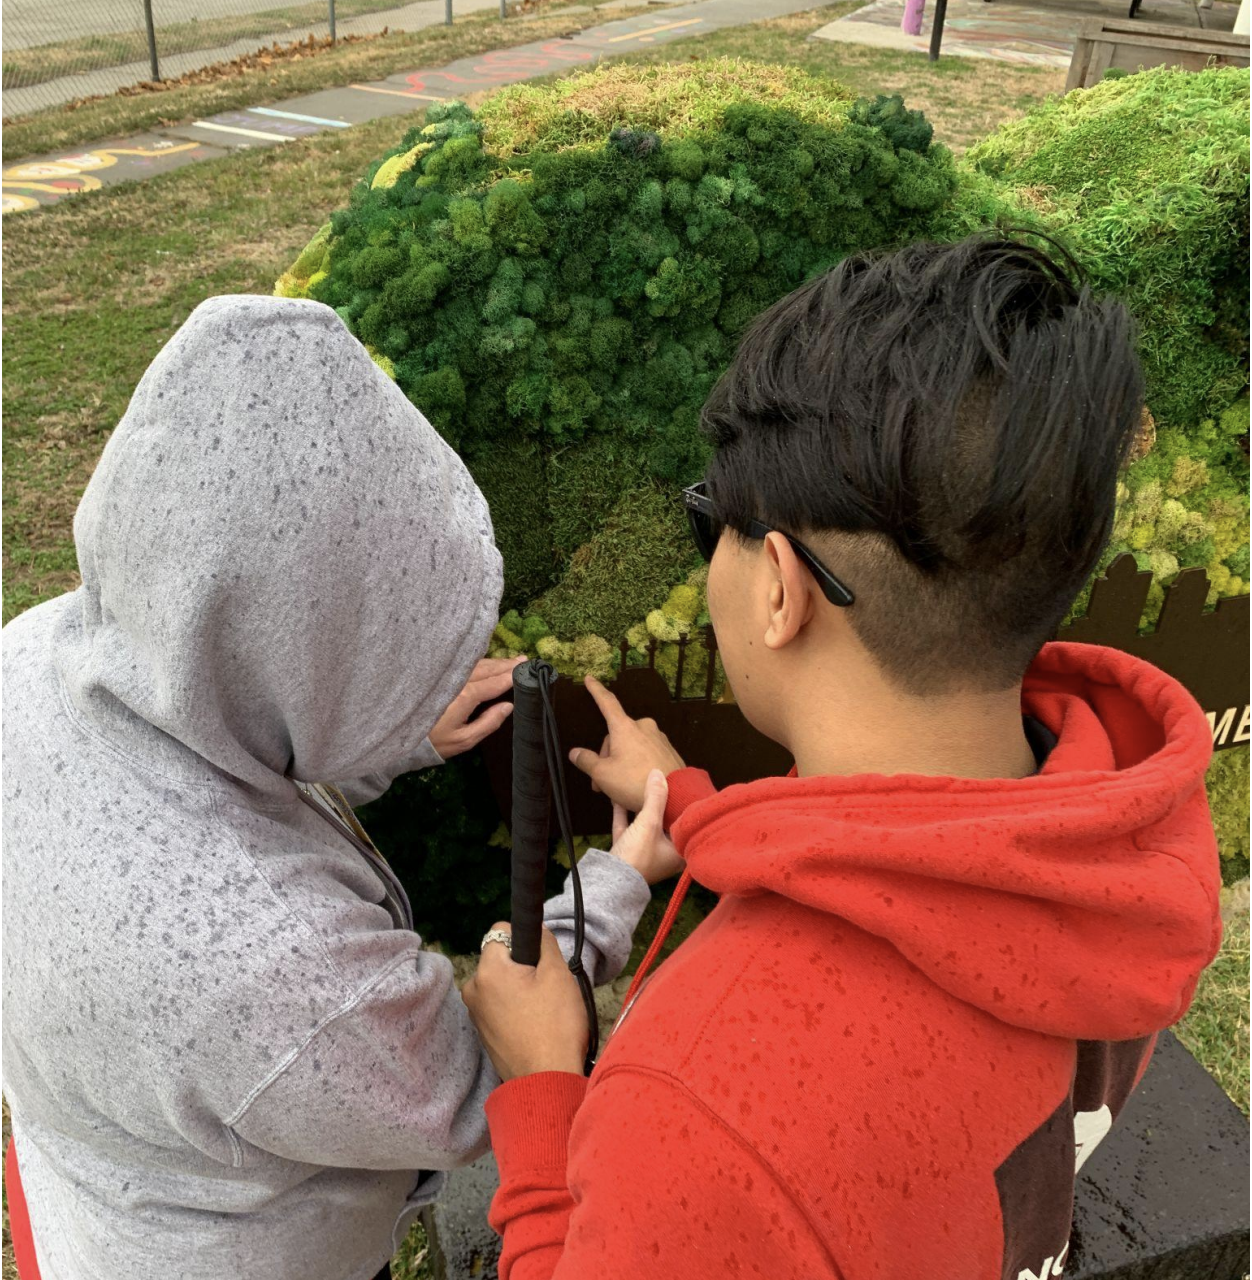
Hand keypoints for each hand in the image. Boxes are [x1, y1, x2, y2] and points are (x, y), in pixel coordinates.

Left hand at [429, 656, 524, 759]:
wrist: (403, 736)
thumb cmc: (436, 741)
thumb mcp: (464, 739)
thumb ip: (488, 723)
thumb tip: (508, 706)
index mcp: (465, 696)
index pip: (494, 683)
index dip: (510, 677)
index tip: (526, 670)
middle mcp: (457, 681)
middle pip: (487, 669)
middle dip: (506, 665)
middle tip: (524, 660)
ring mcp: (448, 676)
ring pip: (477, 665)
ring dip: (496, 662)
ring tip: (512, 661)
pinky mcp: (441, 676)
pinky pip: (466, 665)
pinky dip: (481, 663)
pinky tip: (489, 664)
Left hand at [462, 925, 587, 1081]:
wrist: (547, 1081)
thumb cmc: (555, 1025)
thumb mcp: (558, 973)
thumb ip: (543, 941)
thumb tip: (534, 930)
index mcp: (486, 970)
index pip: (501, 930)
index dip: (527, 940)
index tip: (542, 962)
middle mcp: (472, 989)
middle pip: (500, 958)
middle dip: (523, 966)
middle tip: (546, 988)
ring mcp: (475, 1015)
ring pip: (501, 983)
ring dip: (520, 988)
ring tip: (543, 1010)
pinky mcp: (483, 1034)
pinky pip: (499, 1006)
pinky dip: (515, 1008)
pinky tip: (534, 1026)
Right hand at [568, 676, 685, 812]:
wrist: (677, 796)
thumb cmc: (635, 782)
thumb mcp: (603, 774)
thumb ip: (587, 761)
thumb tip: (575, 752)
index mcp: (625, 727)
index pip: (607, 703)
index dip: (596, 691)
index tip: (590, 679)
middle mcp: (643, 727)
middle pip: (617, 736)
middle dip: (606, 757)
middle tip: (600, 783)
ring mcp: (658, 738)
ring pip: (631, 747)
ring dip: (621, 764)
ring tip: (617, 790)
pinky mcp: (669, 751)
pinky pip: (646, 754)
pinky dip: (637, 766)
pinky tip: (635, 785)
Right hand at [610, 769, 684, 884]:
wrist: (609, 881)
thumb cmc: (637, 857)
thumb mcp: (649, 823)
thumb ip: (655, 797)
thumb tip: (658, 773)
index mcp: (679, 852)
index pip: (686, 824)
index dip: (685, 806)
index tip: (684, 789)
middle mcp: (665, 854)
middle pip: (665, 823)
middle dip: (662, 804)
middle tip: (664, 784)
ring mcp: (644, 853)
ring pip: (644, 825)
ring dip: (641, 808)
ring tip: (641, 788)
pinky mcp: (627, 852)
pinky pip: (627, 828)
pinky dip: (624, 814)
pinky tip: (618, 799)